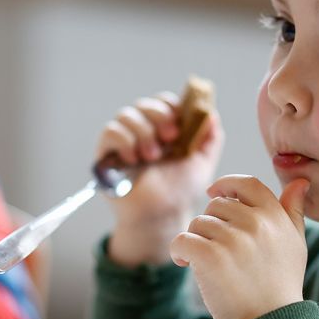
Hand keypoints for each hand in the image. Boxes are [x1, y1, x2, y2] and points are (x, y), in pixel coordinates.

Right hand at [96, 91, 223, 265]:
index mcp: (164, 129)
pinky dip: (124, 140)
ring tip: (152, 156)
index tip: (180, 124)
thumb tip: (212, 114)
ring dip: (143, 131)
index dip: (171, 106)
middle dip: (158, 116)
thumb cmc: (180, 192)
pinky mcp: (107, 154)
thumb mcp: (202, 164)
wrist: (161, 216)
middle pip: (144, 104)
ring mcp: (124, 142)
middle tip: (170, 137)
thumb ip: (210, 139)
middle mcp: (143, 132)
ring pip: (126, 114)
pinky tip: (133, 158)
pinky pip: (110, 131)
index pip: (163, 102)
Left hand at [168, 175, 308, 318]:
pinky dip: (179, 251)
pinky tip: (185, 263)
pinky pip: (183, 239)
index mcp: (274, 216)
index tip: (213, 192)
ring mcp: (233, 239)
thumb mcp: (295, 244)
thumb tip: (299, 182)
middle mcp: (255, 223)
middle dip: (211, 223)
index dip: (227, 184)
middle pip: (217, 205)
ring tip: (206, 262)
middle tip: (215, 247)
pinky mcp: (210, 257)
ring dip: (197, 240)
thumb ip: (293, 211)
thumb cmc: (281, 285)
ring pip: (198, 223)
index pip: (247, 183)